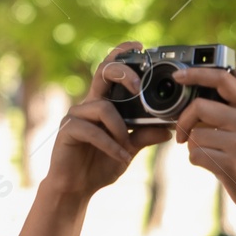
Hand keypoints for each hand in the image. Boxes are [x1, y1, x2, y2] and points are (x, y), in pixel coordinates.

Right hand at [43, 41, 171, 199]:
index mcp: (104, 104)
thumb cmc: (100, 166)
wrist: (76, 189)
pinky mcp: (67, 130)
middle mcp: (89, 104)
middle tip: (139, 87)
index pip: (111, 71)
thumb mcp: (128, 150)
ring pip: (103, 108)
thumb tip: (168, 129)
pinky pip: (93, 130)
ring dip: (121, 129)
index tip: (139, 46)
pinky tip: (120, 157)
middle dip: (123, 73)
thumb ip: (144, 136)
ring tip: (127, 148)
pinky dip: (111, 145)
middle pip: (103, 73)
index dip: (121, 55)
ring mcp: (76, 115)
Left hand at [171, 64, 235, 215]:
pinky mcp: (230, 163)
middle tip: (183, 133)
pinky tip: (211, 164)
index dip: (197, 73)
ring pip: (195, 135)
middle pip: (199, 107)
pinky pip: (196, 155)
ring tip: (209, 153)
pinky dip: (197, 161)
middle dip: (184, 121)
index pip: (223, 79)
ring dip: (193, 147)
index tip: (178, 77)